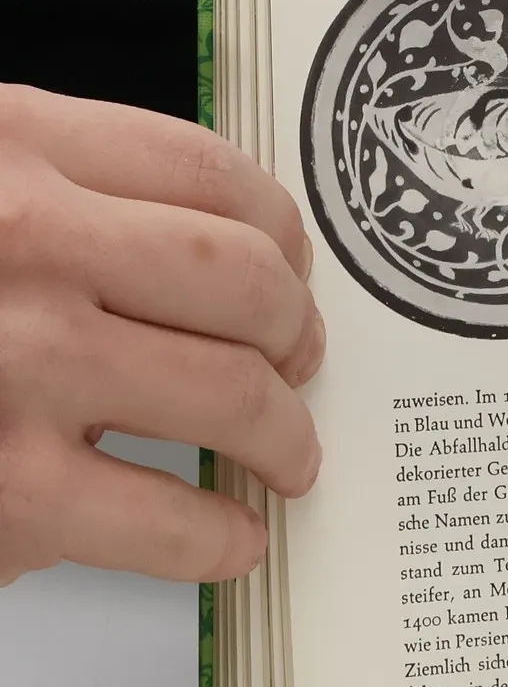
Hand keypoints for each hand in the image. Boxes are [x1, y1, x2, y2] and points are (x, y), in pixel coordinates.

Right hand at [0, 85, 323, 584]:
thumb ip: (46, 198)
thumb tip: (201, 255)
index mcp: (4, 148)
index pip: (206, 171)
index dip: (279, 232)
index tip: (292, 271)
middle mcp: (21, 243)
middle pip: (243, 281)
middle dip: (295, 333)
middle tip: (299, 366)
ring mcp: (16, 366)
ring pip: (234, 394)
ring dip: (285, 437)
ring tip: (286, 459)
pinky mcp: (10, 491)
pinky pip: (173, 520)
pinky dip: (223, 537)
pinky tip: (229, 537)